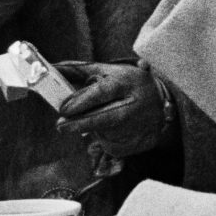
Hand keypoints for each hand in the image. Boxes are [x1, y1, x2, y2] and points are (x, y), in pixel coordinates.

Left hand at [52, 61, 172, 162]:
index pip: (103, 92)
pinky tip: (115, 129)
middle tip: (61, 126)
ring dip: (93, 129)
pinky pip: (111, 146)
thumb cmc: (129, 84)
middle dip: (79, 124)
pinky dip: (105, 139)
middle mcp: (134, 107)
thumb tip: (52, 68)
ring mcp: (138, 128)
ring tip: (103, 117)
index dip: (82, 101)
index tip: (63, 109)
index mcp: (126, 83)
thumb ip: (80, 70)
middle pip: (103, 118)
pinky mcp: (137, 145)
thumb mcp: (110, 71)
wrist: (162, 105)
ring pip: (104, 134)